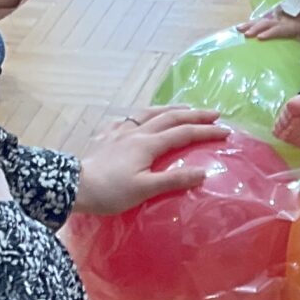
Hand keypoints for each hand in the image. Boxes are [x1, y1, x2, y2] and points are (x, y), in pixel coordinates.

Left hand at [75, 105, 229, 213]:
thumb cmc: (110, 192)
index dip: (206, 131)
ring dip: (171, 108)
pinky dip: (142, 115)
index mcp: (148, 144)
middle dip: (194, 114)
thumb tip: (203, 173)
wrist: (74, 187)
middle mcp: (136, 132)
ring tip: (184, 107)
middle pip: (170, 117)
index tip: (226, 131)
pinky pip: (128, 119)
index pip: (183, 133)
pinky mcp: (106, 136)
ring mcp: (120, 132)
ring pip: (149, 112)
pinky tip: (141, 118)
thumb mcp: (145, 190)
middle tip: (214, 113)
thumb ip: (174, 180)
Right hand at [241, 10, 299, 41]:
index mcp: (288, 26)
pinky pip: (257, 21)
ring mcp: (272, 20)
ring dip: (248, 25)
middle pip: (265, 24)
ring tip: (238, 29)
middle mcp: (278, 22)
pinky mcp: (269, 19)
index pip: (278, 29)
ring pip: (259, 21)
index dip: (269, 33)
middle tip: (245, 34)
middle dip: (255, 28)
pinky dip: (247, 24)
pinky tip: (238, 28)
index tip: (260, 37)